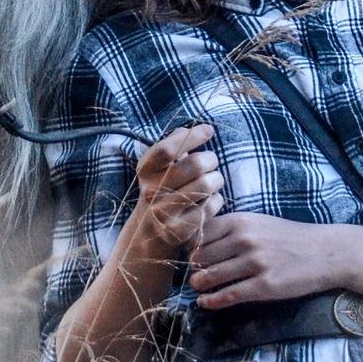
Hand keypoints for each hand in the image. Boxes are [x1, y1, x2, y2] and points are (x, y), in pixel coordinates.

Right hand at [134, 123, 224, 247]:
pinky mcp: (179, 231)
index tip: (209, 130)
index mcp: (145, 170)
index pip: (168, 149)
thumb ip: (174, 144)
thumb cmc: (161, 189)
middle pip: (195, 165)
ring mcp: (164, 212)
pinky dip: (216, 200)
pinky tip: (210, 200)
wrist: (148, 233)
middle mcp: (151, 191)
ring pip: (206, 185)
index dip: (191, 136)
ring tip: (213, 180)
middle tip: (212, 162)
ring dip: (217, 179)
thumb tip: (199, 128)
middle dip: (211, 159)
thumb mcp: (159, 167)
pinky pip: (211, 206)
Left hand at [187, 212, 355, 309]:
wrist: (327, 252)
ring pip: (211, 276)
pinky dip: (212, 301)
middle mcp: (245, 239)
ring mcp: (255, 263)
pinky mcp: (264, 285)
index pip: (200, 234)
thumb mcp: (260, 222)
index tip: (192, 255)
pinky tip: (206, 303)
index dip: (191, 247)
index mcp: (242, 221)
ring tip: (197, 288)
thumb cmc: (291, 237)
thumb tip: (201, 243)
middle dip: (194, 267)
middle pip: (200, 256)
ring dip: (199, 284)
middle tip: (194, 274)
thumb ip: (233, 229)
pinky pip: (228, 295)